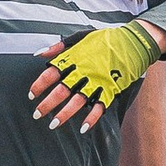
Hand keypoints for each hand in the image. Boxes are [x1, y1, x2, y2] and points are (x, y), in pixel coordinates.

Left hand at [31, 21, 163, 129]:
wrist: (133, 42)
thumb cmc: (105, 39)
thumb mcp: (80, 37)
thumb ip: (59, 46)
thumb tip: (38, 54)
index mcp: (74, 59)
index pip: (51, 73)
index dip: (39, 85)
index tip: (31, 95)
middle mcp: (84, 72)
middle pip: (62, 90)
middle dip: (47, 104)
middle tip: (37, 114)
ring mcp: (97, 82)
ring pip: (78, 101)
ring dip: (65, 114)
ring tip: (53, 124)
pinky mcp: (111, 90)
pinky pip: (100, 107)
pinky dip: (92, 118)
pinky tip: (83, 128)